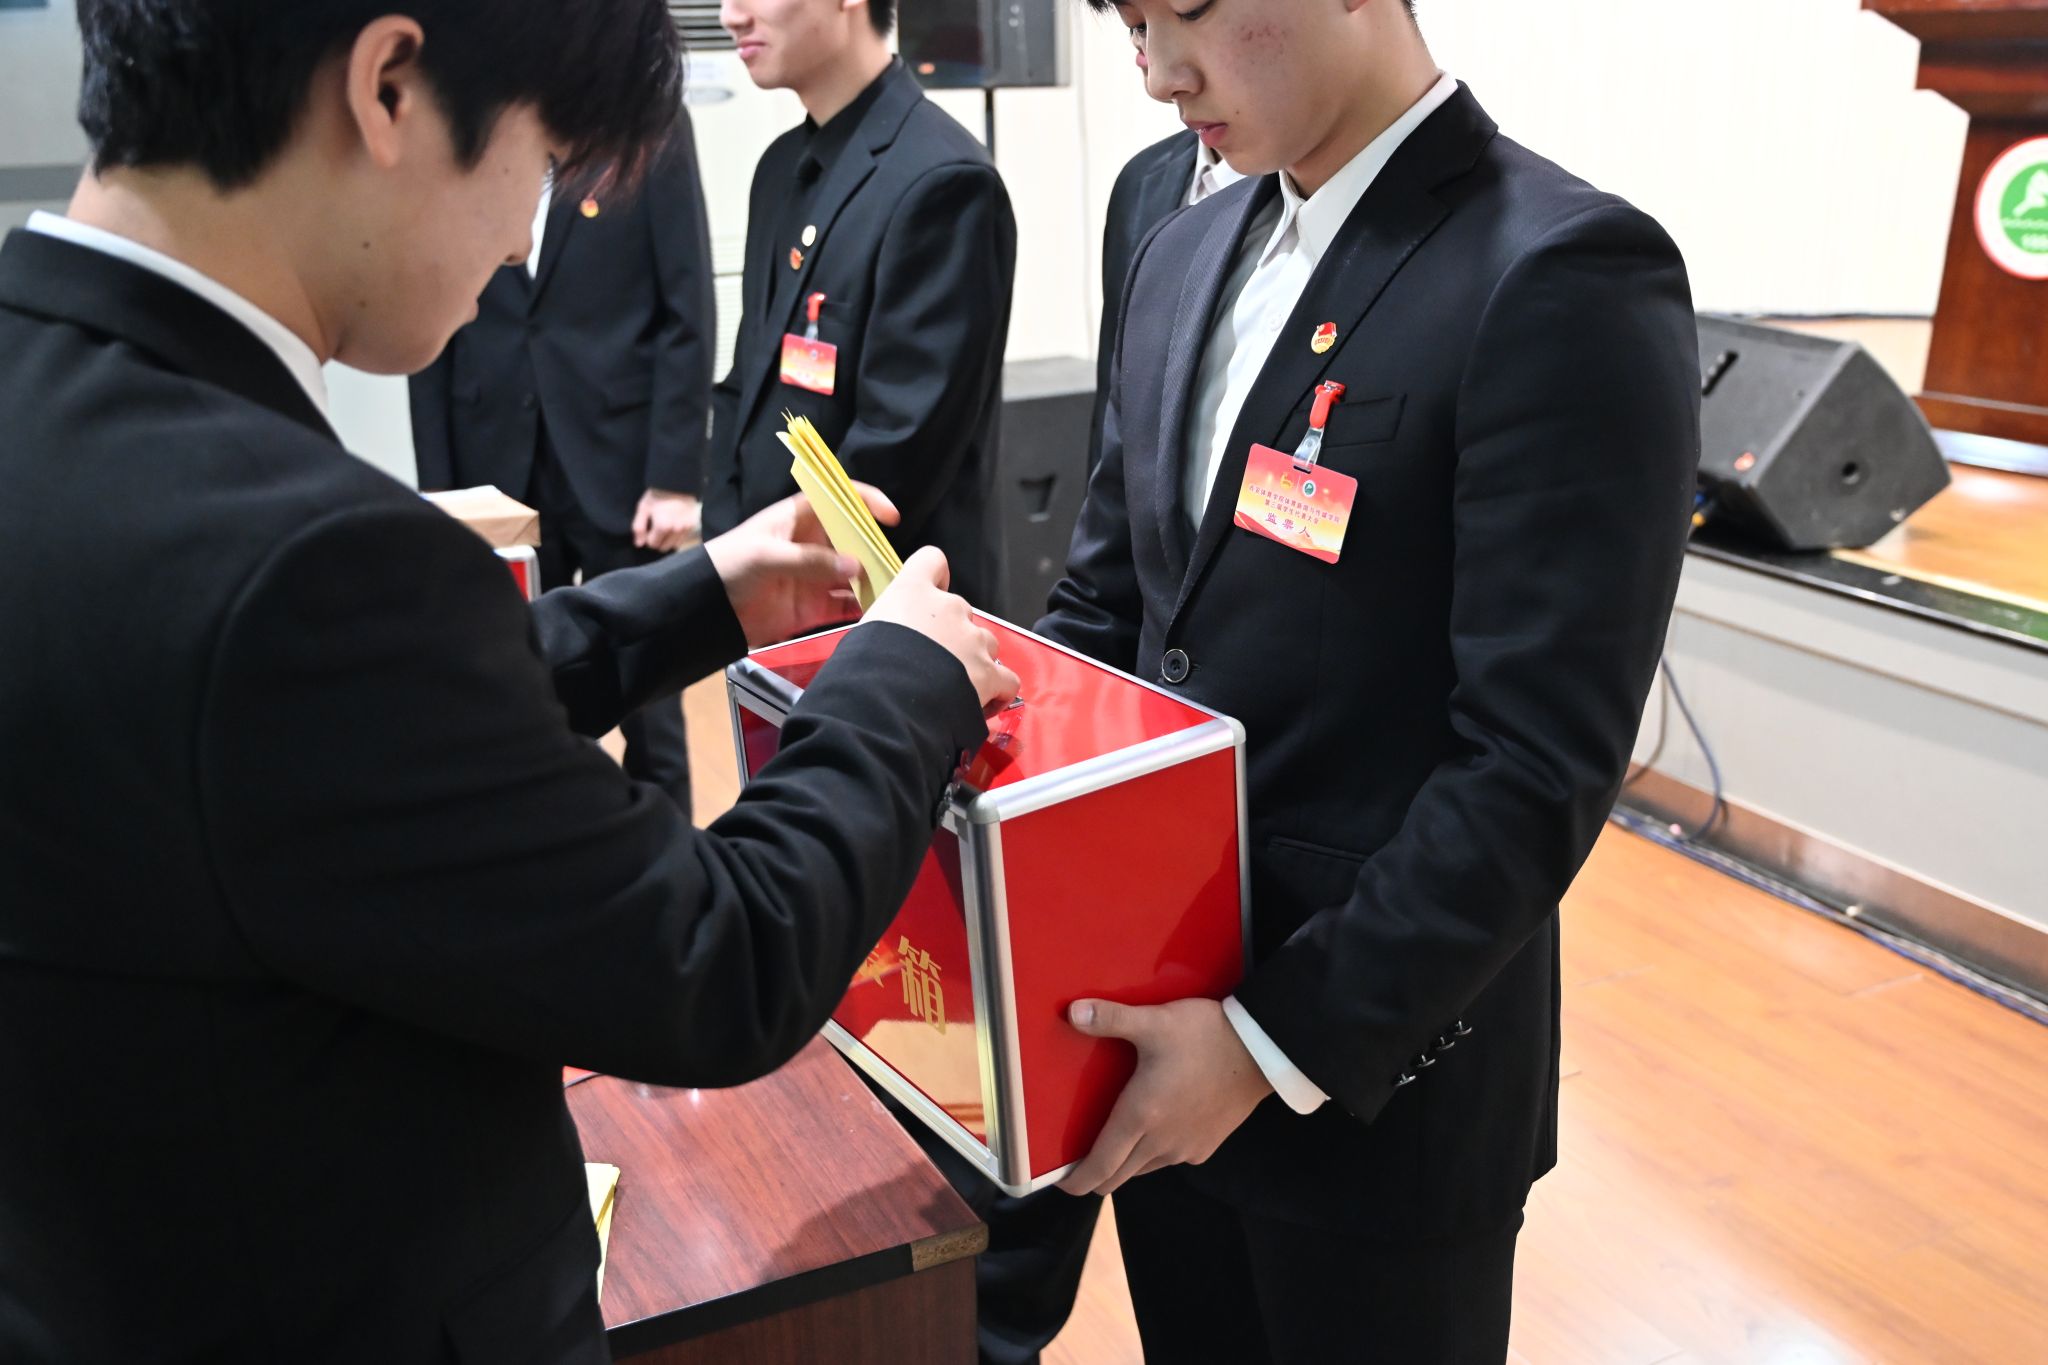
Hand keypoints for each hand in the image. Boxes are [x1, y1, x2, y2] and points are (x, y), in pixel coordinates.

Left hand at [633, 488, 700, 551]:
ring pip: (674, 545)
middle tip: (656, 529)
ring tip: (665, 527)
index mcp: (662, 526)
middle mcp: (676, 530)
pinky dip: (677, 536)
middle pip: (663, 547)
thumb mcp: (643, 508)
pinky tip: (673, 526)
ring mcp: (686, 528)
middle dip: (657, 541)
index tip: (648, 529)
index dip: (648, 537)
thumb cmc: (657, 494)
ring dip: (668, 540)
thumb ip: (639, 527)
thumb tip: (639, 544)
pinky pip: (683, 539)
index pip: (652, 544)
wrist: (677, 483)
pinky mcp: (693, 525)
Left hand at [703, 484, 899, 646]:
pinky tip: (877, 610)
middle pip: (853, 540)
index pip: (838, 499)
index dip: (866, 501)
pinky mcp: (813, 607)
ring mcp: (815, 577)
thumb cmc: (730, 564)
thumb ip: (810, 561)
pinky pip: (845, 606)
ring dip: (873, 581)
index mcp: (799, 518)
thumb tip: (856, 567)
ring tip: (892, 589)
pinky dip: (861, 608)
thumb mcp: (766, 555)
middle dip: (874, 549)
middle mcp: (813, 544)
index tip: (890, 516)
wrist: (706, 607)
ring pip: (854, 575)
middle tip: (894, 563)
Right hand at [866, 547, 1018, 712]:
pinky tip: (984, 704)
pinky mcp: (990, 672)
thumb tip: (890, 644)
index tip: (933, 593)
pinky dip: (998, 691)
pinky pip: (1006, 679)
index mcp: (912, 591)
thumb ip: (887, 627)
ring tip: (956, 688)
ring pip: (986, 644)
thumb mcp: (865, 633)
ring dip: (975, 662)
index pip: (931, 560)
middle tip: (934, 663)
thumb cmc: (865, 667)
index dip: (936, 577)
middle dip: (952, 635)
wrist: (886, 701)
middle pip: (961, 613)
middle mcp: (949, 607)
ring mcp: (973, 639)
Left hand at [1055, 997, 1273, 1196]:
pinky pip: (1169, 1160)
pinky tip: (1156, 1126)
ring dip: (1125, 1161)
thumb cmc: (1206, 1036)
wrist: (1262, 1052)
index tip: (1060, 1181)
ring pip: (1142, 1169)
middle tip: (1079, 1158)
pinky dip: (1154, 1152)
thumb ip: (1111, 1019)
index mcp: (1140, 1117)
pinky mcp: (1206, 1147)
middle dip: (1095, 1174)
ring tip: (1116, 1135)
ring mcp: (1185, 1150)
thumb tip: (1072, 1012)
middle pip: (1117, 1177)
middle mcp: (1160, 1143)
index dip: (1075, 1181)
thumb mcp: (1155, 1022)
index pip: (1099, 1167)